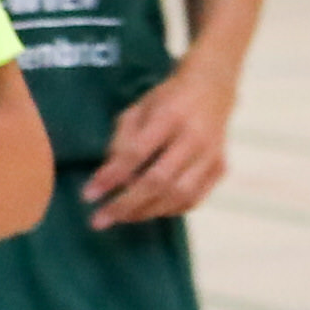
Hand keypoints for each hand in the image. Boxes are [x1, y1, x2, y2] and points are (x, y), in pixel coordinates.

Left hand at [83, 55, 235, 227]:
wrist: (211, 89)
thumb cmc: (166, 101)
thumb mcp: (137, 110)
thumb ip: (121, 141)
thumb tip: (106, 180)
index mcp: (170, 116)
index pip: (137, 153)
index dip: (111, 176)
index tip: (89, 195)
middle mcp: (195, 138)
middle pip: (159, 181)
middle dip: (125, 205)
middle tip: (99, 220)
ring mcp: (212, 155)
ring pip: (178, 196)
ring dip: (145, 212)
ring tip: (120, 217)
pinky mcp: (220, 169)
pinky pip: (193, 200)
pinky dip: (168, 210)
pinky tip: (148, 210)